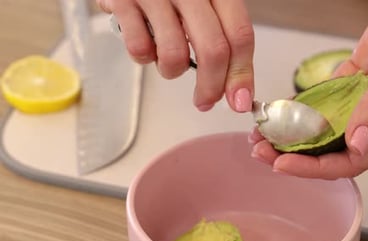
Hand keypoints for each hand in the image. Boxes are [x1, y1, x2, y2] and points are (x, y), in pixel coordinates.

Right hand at [96, 0, 254, 111]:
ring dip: (172, 71)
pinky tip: (145, 42)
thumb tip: (234, 88)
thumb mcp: (202, 5)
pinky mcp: (124, 1)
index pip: (239, 35)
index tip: (239, 100)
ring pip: (174, 55)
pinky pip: (139, 48)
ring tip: (167, 59)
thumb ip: (221, 38)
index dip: (242, 73)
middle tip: (205, 101)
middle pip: (213, 50)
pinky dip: (143, 57)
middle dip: (211, 86)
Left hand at [250, 0, 367, 178]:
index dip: (314, 167)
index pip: (350, 162)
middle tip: (260, 150)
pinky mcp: (351, 91)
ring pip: (323, 133)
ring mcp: (362, 109)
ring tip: (261, 134)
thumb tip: (355, 145)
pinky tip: (279, 113)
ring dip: (292, 136)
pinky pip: (323, 107)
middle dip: (294, 155)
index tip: (282, 164)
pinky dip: (301, 112)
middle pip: (331, 153)